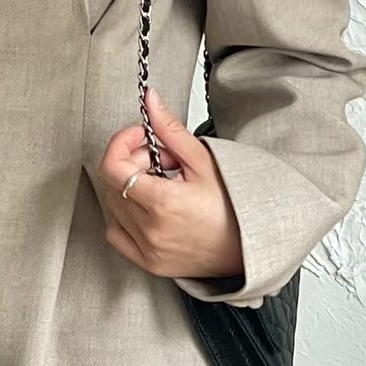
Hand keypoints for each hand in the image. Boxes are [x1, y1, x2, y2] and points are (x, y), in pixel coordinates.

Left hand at [99, 86, 243, 281]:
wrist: (252, 245)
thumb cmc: (235, 206)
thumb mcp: (204, 161)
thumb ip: (170, 130)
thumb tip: (150, 102)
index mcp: (164, 203)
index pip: (113, 167)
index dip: (122, 143)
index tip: (138, 136)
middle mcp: (151, 230)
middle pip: (115, 184)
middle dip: (134, 163)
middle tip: (163, 160)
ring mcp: (148, 249)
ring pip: (114, 207)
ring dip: (131, 189)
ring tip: (163, 184)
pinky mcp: (149, 262)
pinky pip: (117, 235)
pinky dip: (124, 217)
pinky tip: (147, 207)